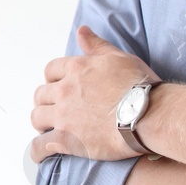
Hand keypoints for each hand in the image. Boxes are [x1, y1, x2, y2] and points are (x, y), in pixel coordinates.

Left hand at [29, 26, 158, 163]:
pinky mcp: (66, 139)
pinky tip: (41, 154)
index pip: (51, 70)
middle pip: (41, 94)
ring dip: (42, 122)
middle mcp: (65, 90)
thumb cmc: (139, 86)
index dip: (54, 79)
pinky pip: (40, 146)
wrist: (148, 115)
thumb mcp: (119, 58)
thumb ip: (97, 46)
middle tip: (57, 109)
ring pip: (37, 117)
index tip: (60, 87)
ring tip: (50, 128)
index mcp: (76, 68)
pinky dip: (38, 150)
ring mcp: (63, 115)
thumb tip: (81, 31)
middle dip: (47, 101)